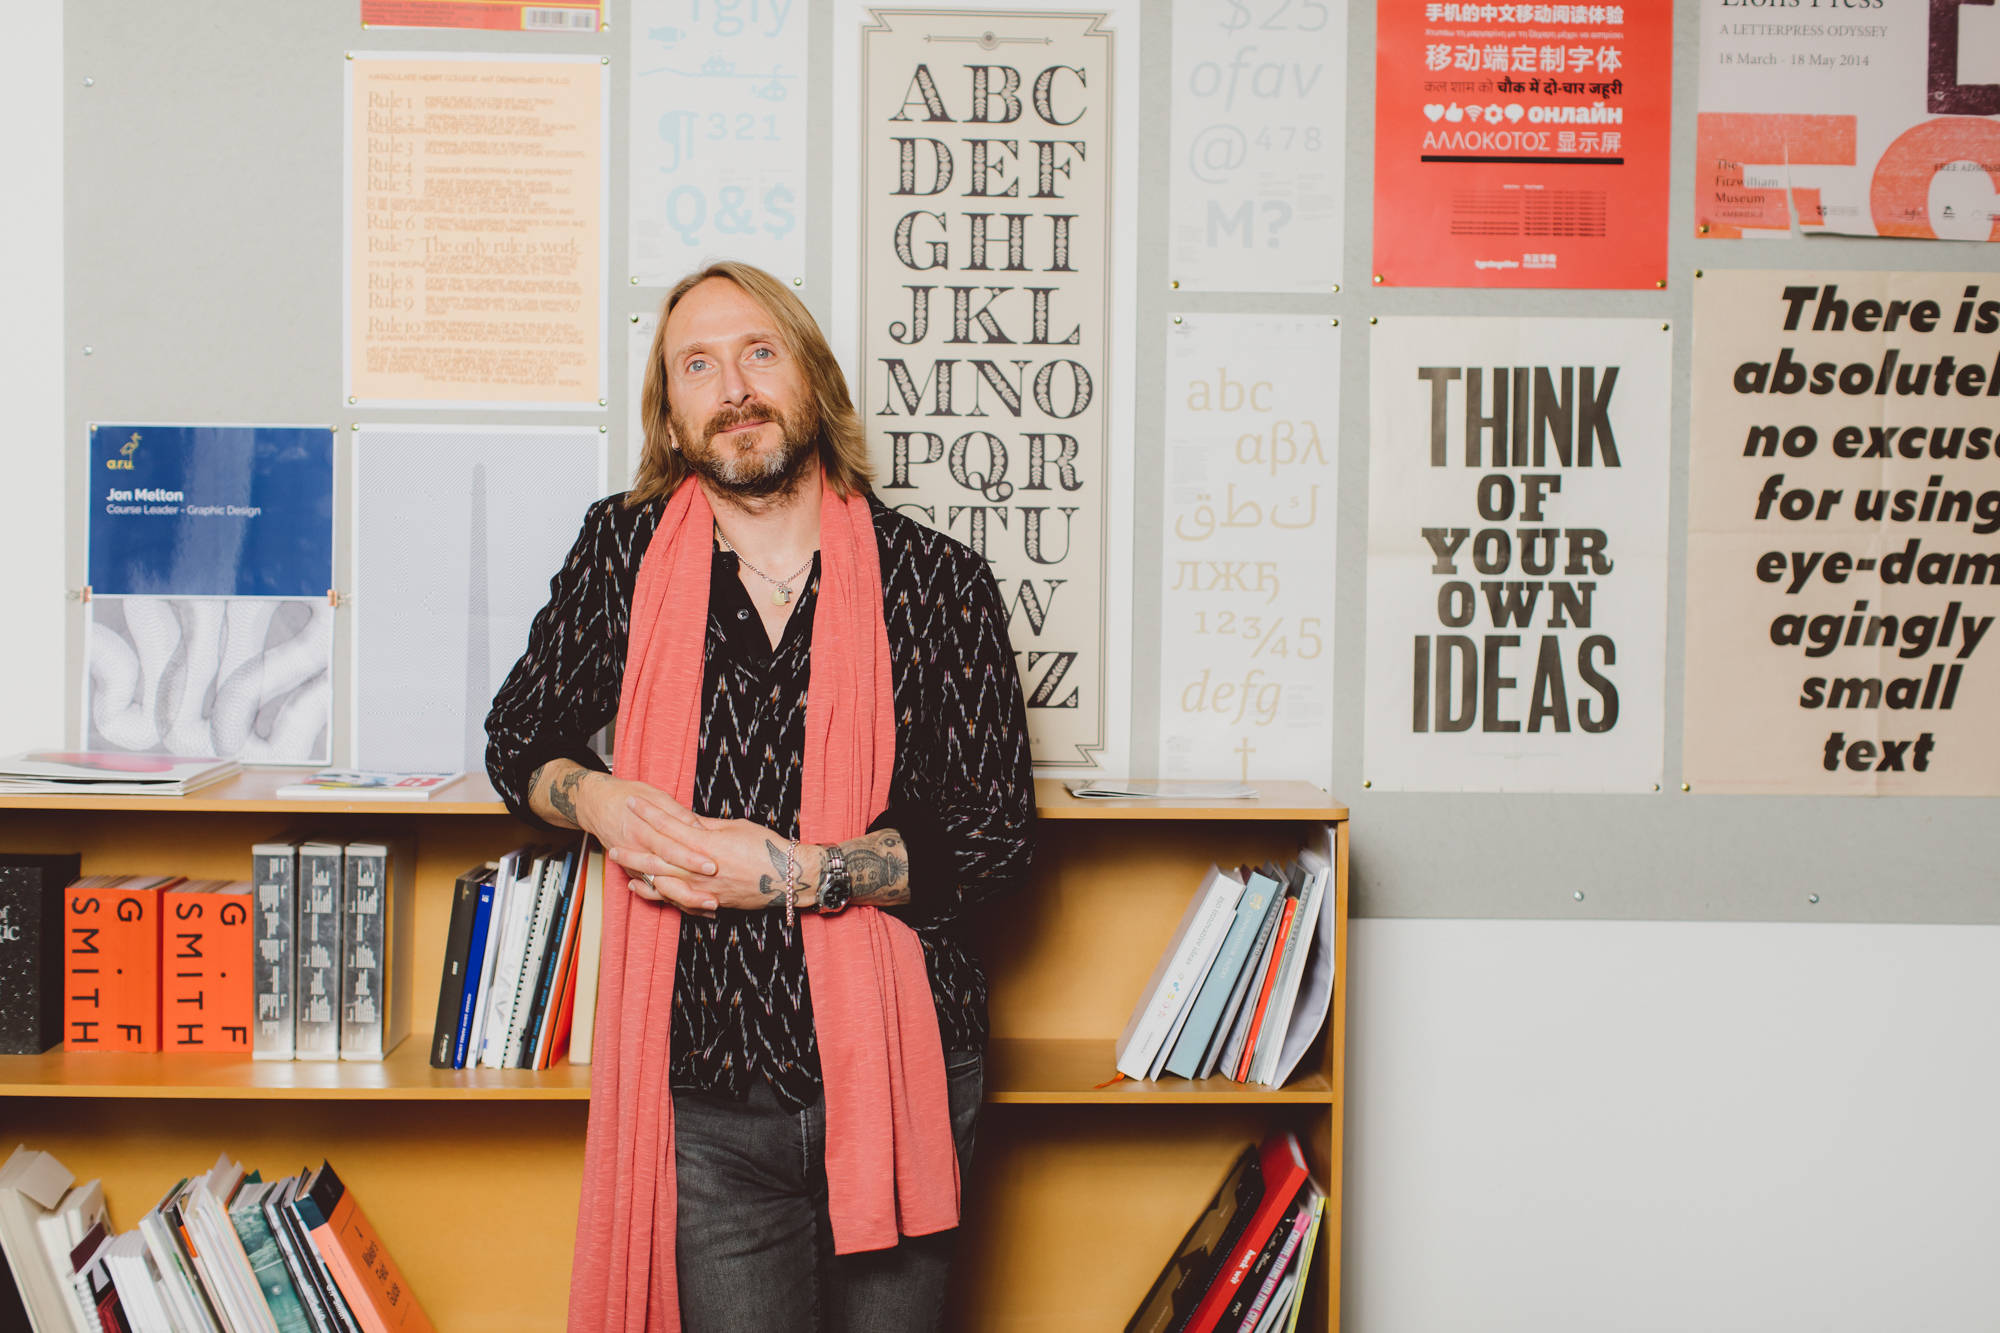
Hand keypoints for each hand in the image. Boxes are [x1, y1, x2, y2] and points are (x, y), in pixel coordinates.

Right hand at [529, 761, 724, 917]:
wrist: (597, 804)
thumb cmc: (627, 796)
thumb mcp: (655, 795)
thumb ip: (677, 814)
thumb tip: (700, 827)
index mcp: (644, 831)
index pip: (670, 848)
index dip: (691, 858)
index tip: (712, 865)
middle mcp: (637, 851)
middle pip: (666, 872)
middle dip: (691, 885)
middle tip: (715, 894)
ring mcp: (633, 865)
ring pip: (660, 887)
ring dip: (685, 899)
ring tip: (709, 905)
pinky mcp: (633, 874)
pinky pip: (654, 891)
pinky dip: (673, 900)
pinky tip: (696, 907)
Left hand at [617, 808, 827, 916]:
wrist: (788, 878)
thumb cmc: (766, 848)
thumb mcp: (736, 827)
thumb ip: (707, 826)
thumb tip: (687, 820)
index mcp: (707, 844)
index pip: (670, 825)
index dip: (649, 813)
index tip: (632, 802)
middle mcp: (700, 868)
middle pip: (658, 857)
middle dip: (633, 849)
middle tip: (613, 843)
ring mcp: (702, 888)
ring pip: (662, 881)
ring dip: (638, 872)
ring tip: (620, 865)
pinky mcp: (708, 902)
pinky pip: (675, 900)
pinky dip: (655, 893)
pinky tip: (641, 888)